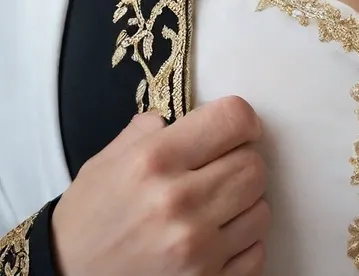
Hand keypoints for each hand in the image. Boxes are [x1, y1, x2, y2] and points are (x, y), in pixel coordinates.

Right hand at [50, 96, 269, 275]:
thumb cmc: (87, 219)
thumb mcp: (106, 161)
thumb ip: (150, 131)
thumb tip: (186, 116)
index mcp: (155, 160)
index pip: (234, 119)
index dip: (242, 120)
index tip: (235, 130)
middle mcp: (179, 202)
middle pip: (254, 164)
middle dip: (242, 161)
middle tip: (221, 169)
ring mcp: (196, 248)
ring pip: (261, 208)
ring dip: (244, 204)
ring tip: (216, 207)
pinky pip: (256, 252)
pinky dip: (243, 243)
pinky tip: (217, 239)